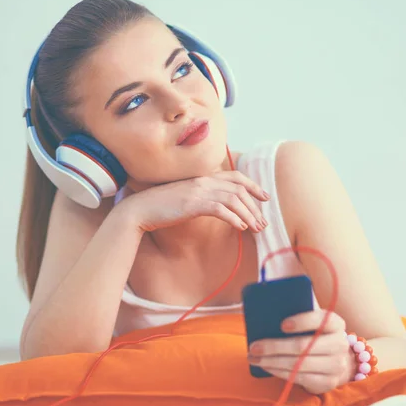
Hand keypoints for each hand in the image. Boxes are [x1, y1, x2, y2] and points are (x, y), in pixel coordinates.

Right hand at [117, 170, 269, 232]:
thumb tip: (223, 209)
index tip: (264, 198)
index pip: (236, 177)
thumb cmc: (163, 206)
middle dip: (255, 207)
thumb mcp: (187, 197)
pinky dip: (234, 218)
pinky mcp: (193, 204)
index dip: (253, 186)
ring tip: (255, 228)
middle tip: (263, 222)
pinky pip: (221, 209)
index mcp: (204, 177)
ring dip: (248, 215)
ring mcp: (199, 191)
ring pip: (234, 199)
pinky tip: (240, 227)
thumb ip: (204, 197)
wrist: (140, 209)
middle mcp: (204, 181)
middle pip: (239, 190)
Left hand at [247, 310, 354, 393]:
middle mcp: (339, 344)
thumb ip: (298, 311)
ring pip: (297, 364)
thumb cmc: (315, 334)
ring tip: (254, 358)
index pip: (321, 319)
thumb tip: (268, 307)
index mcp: (336, 323)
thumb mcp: (312, 321)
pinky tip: (267, 367)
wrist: (336, 360)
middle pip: (303, 346)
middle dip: (274, 346)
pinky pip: (298, 378)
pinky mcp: (328, 382)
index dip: (302, 322)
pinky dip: (279, 372)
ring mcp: (336, 365)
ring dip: (271, 362)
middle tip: (254, 346)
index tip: (282, 325)